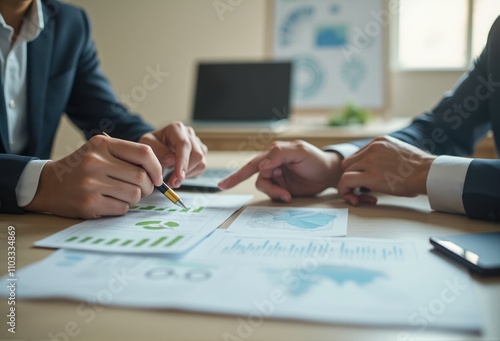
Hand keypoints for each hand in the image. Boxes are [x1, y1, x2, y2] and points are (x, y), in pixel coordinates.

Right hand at [23, 135, 162, 218]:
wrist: (47, 184)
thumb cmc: (81, 168)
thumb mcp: (100, 152)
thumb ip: (126, 156)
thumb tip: (158, 173)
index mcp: (103, 145)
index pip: (144, 152)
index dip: (157, 167)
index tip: (157, 178)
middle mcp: (96, 161)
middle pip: (141, 176)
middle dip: (147, 187)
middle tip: (140, 189)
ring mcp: (91, 183)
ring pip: (134, 194)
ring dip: (134, 199)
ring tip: (122, 195)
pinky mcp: (89, 203)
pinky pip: (122, 208)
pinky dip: (122, 208)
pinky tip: (109, 202)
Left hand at [139, 121, 206, 187]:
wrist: (156, 146)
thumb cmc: (152, 144)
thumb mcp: (147, 145)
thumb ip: (158, 151)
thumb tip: (171, 160)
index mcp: (176, 128)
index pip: (184, 145)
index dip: (183, 161)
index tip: (179, 176)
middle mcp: (189, 134)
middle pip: (196, 155)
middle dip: (185, 171)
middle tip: (172, 183)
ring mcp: (197, 143)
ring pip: (201, 162)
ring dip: (188, 175)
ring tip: (174, 181)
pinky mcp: (200, 152)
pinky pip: (201, 167)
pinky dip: (191, 174)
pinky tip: (179, 175)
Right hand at [218, 140, 342, 201]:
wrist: (330, 174)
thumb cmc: (316, 159)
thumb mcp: (300, 151)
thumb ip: (279, 153)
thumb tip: (263, 165)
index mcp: (274, 153)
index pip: (254, 163)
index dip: (237, 174)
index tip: (223, 185)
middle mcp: (272, 165)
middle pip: (259, 178)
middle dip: (270, 187)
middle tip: (284, 194)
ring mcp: (276, 177)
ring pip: (265, 187)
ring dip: (276, 192)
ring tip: (289, 194)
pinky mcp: (281, 188)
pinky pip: (272, 194)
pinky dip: (279, 196)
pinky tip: (290, 195)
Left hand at [338, 135, 435, 205]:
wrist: (429, 174)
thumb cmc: (420, 170)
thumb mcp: (399, 154)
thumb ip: (385, 157)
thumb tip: (380, 169)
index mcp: (379, 142)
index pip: (358, 155)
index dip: (358, 170)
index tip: (365, 181)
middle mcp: (372, 148)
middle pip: (349, 163)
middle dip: (353, 177)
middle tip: (361, 190)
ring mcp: (370, 161)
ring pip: (345, 172)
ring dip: (350, 185)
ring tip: (359, 196)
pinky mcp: (370, 175)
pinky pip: (346, 181)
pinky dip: (345, 191)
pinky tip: (354, 199)